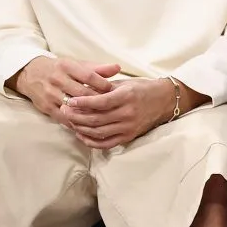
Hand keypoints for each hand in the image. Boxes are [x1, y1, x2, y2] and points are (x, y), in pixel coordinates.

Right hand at [11, 57, 120, 125]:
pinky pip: (65, 118)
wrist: (30, 73)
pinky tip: (88, 124)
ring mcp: (51, 94)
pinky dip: (78, 122)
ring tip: (102, 117)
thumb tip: (117, 68)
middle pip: (83, 94)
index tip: (113, 91)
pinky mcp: (46, 107)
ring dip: (89, 113)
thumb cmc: (58, 69)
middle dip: (98, 101)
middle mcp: (57, 79)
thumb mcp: (75, 64)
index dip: (103, 85)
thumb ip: (96, 68)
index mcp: (66, 66)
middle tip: (112, 107)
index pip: (89, 76)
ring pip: (74, 108)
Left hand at [61, 78, 175, 148]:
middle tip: (63, 111)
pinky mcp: (129, 137)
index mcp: (126, 97)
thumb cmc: (140, 88)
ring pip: (100, 132)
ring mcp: (129, 127)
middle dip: (77, 116)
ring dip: (81, 128)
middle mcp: (128, 113)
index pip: (101, 102)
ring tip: (69, 121)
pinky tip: (81, 134)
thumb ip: (103, 87)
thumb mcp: (122, 83)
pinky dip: (92, 141)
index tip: (69, 101)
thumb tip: (80, 89)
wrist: (163, 100)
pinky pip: (107, 143)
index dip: (83, 102)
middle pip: (97, 119)